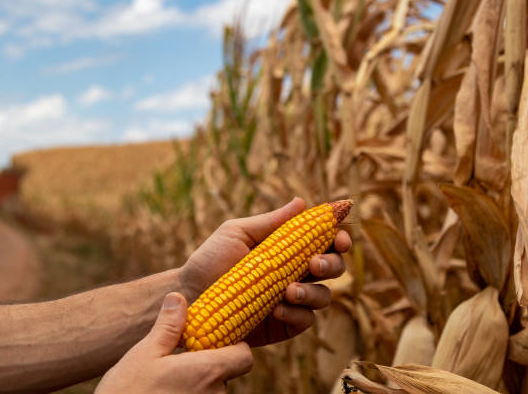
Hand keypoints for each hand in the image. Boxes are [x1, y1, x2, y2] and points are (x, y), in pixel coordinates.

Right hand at [95, 293, 252, 393]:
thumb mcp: (145, 354)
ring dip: (197, 383)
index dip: (234, 347)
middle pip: (226, 373)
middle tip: (181, 358)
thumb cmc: (127, 392)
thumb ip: (168, 327)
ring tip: (168, 380)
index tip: (211, 341)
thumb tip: (178, 298)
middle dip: (208, 364)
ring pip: (213, 391)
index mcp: (208, 371)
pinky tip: (166, 393)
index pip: (244, 356)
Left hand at [179, 197, 351, 346]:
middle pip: (334, 267)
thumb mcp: (238, 233)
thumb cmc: (211, 260)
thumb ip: (271, 222)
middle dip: (331, 264)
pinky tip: (276, 310)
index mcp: (289, 248)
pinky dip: (297, 314)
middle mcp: (296, 273)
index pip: (325, 241)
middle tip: (313, 264)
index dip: (338, 239)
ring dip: (313, 292)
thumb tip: (302, 202)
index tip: (338, 238)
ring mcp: (293, 301)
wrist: (189, 296)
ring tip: (288, 291)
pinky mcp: (285, 325)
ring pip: (324, 296)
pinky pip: (306, 320)